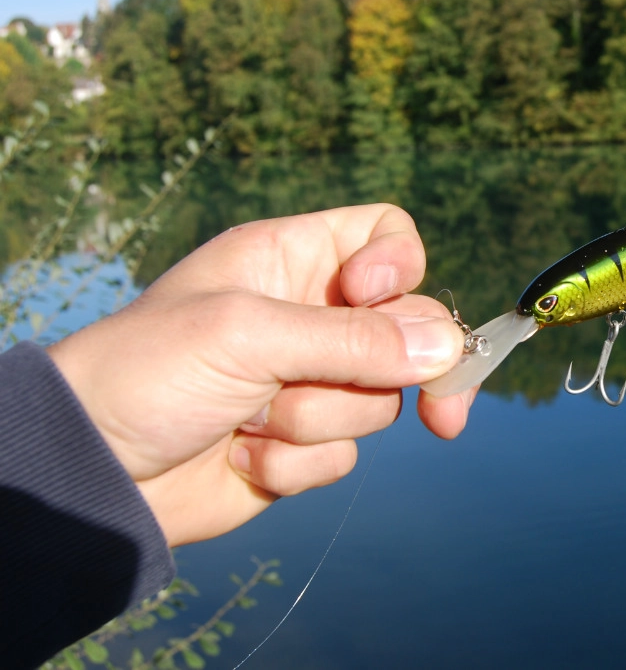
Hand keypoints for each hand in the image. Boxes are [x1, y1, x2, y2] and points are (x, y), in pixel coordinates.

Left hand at [47, 204, 475, 546]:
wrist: (94, 469)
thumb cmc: (150, 372)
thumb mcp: (249, 335)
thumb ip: (353, 339)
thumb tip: (450, 348)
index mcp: (293, 260)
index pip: (386, 237)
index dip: (400, 266)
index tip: (379, 296)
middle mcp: (311, 315)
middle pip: (408, 328)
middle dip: (399, 369)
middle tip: (441, 414)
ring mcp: (310, 381)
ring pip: (378, 400)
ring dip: (316, 419)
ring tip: (249, 419)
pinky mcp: (302, 444)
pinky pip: (342, 455)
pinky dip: (294, 463)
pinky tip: (239, 455)